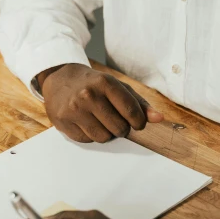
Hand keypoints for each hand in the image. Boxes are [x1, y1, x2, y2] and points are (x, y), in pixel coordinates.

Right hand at [37, 64, 163, 143]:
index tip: (136, 122)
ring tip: (99, 119)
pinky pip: (87, 140)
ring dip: (106, 133)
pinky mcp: (63, 122)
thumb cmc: (93, 84)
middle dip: (121, 127)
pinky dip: (90, 135)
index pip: (131, 112)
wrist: (60, 78)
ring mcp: (74, 109)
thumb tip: (159, 118)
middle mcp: (88, 95)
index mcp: (105, 82)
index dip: (138, 122)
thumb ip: (139, 103)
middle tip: (113, 118)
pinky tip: (85, 121)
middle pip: (119, 129)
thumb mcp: (117, 86)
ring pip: (104, 137)